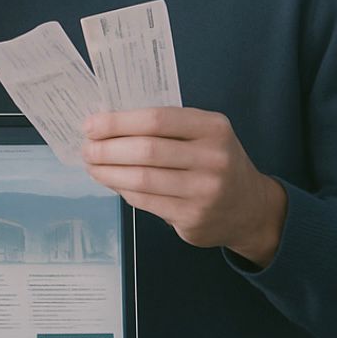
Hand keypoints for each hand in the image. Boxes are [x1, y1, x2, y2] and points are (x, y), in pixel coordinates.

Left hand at [81, 107, 287, 266]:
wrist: (251, 208)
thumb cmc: (213, 160)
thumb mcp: (201, 133)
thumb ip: (163, 126)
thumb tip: (105, 125)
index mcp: (212, 127)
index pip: (156, 119)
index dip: (117, 122)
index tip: (90, 125)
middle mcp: (214, 158)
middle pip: (146, 150)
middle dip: (106, 149)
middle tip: (86, 148)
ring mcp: (206, 191)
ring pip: (142, 179)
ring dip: (108, 172)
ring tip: (92, 165)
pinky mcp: (195, 218)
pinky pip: (146, 202)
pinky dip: (122, 190)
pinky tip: (112, 181)